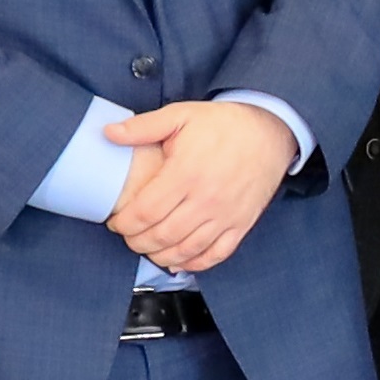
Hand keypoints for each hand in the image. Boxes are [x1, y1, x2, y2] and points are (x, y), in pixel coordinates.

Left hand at [102, 99, 294, 275]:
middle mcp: (206, 199)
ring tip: (149, 249)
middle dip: (137, 242)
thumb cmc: (224, 124)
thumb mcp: (181, 115)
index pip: (145, 212)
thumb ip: (143, 127)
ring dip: (162, 255)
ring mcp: (226, 214)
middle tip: (129, 236)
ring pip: (187, 249)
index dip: (124, 223)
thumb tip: (108, 133)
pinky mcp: (242, 223)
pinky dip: (196, 263)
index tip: (116, 222)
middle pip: (162, 236)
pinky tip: (180, 261)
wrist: (270, 130)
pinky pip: (217, 253)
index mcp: (186, 173)